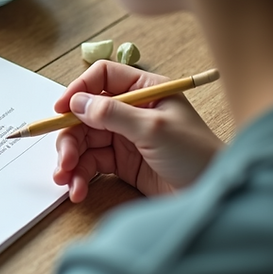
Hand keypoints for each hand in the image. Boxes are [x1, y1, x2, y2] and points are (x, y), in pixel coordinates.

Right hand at [53, 60, 222, 202]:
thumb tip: (77, 103)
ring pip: (84, 141)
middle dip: (69, 138)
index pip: (101, 78)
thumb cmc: (197, 156)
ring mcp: (125, 136)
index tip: (60, 111)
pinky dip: (80, 176)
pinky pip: (91, 163)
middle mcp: (131, 110)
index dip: (77, 91)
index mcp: (144, 90)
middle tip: (64, 161)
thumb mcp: (154, 129)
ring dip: (71, 160)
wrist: (213, 196)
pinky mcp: (123, 162)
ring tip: (67, 181)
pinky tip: (78, 190)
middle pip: (85, 114)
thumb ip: (113, 114)